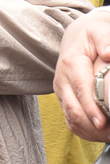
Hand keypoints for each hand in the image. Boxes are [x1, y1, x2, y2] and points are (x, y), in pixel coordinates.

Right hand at [55, 10, 109, 141]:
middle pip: (74, 109)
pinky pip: (70, 121)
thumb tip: (109, 53)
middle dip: (93, 126)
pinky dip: (84, 131)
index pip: (80, 89)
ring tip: (108, 134)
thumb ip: (105, 40)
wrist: (75, 37)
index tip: (102, 122)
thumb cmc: (90, 36)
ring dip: (90, 131)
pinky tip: (99, 133)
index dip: (90, 108)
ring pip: (71, 118)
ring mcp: (61, 91)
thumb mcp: (99, 32)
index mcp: (70, 64)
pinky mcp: (64, 99)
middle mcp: (62, 79)